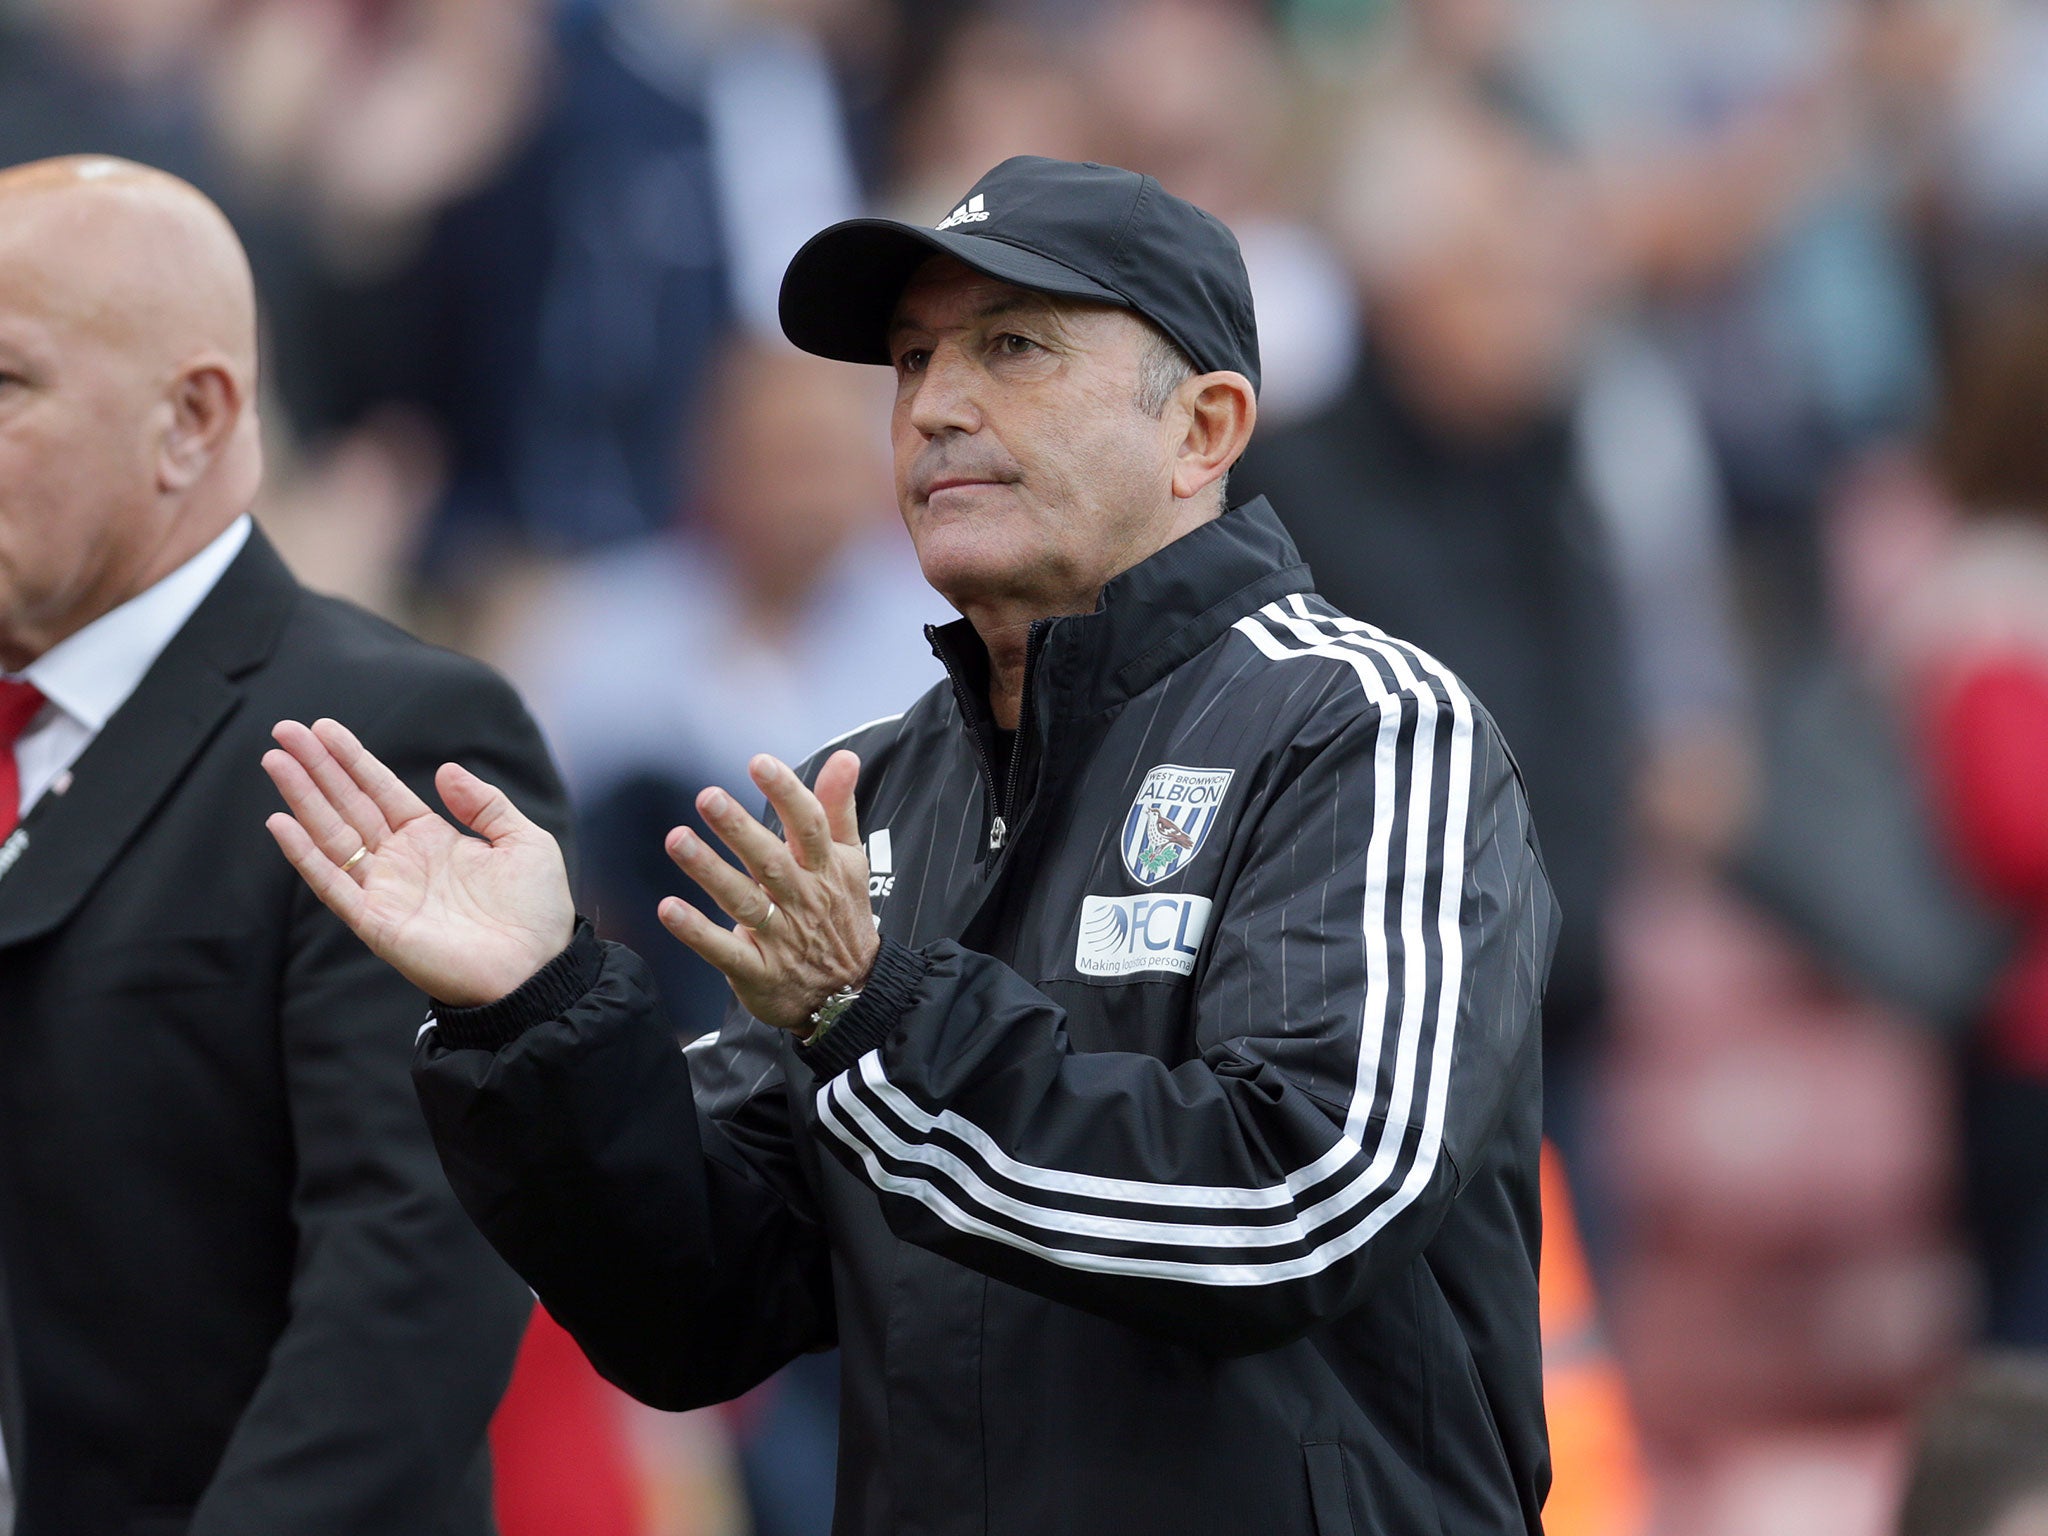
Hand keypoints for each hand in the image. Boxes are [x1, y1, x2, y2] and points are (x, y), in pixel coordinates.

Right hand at [262, 717, 574, 1006]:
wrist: (538, 971)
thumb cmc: (536, 912)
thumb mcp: (523, 842)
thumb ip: (486, 805)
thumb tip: (445, 770)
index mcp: (433, 839)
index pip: (381, 791)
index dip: (352, 760)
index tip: (322, 728)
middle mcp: (402, 862)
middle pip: (349, 805)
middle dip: (316, 769)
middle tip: (284, 730)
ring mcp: (385, 891)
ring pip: (332, 836)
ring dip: (303, 799)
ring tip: (275, 761)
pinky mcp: (376, 923)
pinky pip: (333, 885)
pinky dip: (305, 856)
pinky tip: (281, 823)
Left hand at [660, 751, 877, 1032]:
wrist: (853, 995)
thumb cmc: (841, 916)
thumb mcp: (850, 862)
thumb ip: (839, 808)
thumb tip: (845, 756)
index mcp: (825, 870)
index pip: (808, 825)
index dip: (786, 793)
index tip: (759, 764)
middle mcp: (803, 900)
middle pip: (771, 861)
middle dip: (739, 829)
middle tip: (708, 797)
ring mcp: (780, 937)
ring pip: (744, 900)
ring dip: (709, 871)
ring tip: (677, 840)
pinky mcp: (757, 970)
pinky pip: (724, 950)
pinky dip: (697, 932)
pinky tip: (668, 909)